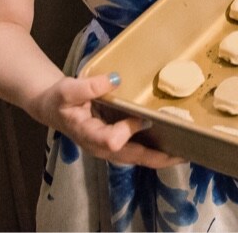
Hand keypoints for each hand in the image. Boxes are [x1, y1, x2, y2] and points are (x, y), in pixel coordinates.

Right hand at [31, 73, 183, 168]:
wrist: (53, 107)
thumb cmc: (59, 99)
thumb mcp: (68, 90)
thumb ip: (89, 86)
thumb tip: (115, 79)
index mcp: (88, 134)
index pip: (112, 140)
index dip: (128, 130)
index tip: (143, 117)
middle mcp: (100, 146)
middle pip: (132, 157)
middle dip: (158, 157)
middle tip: (183, 153)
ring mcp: (108, 148)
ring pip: (137, 157)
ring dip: (160, 157)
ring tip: (184, 151)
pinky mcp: (115, 144)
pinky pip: (136, 151)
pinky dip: (154, 150)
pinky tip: (170, 143)